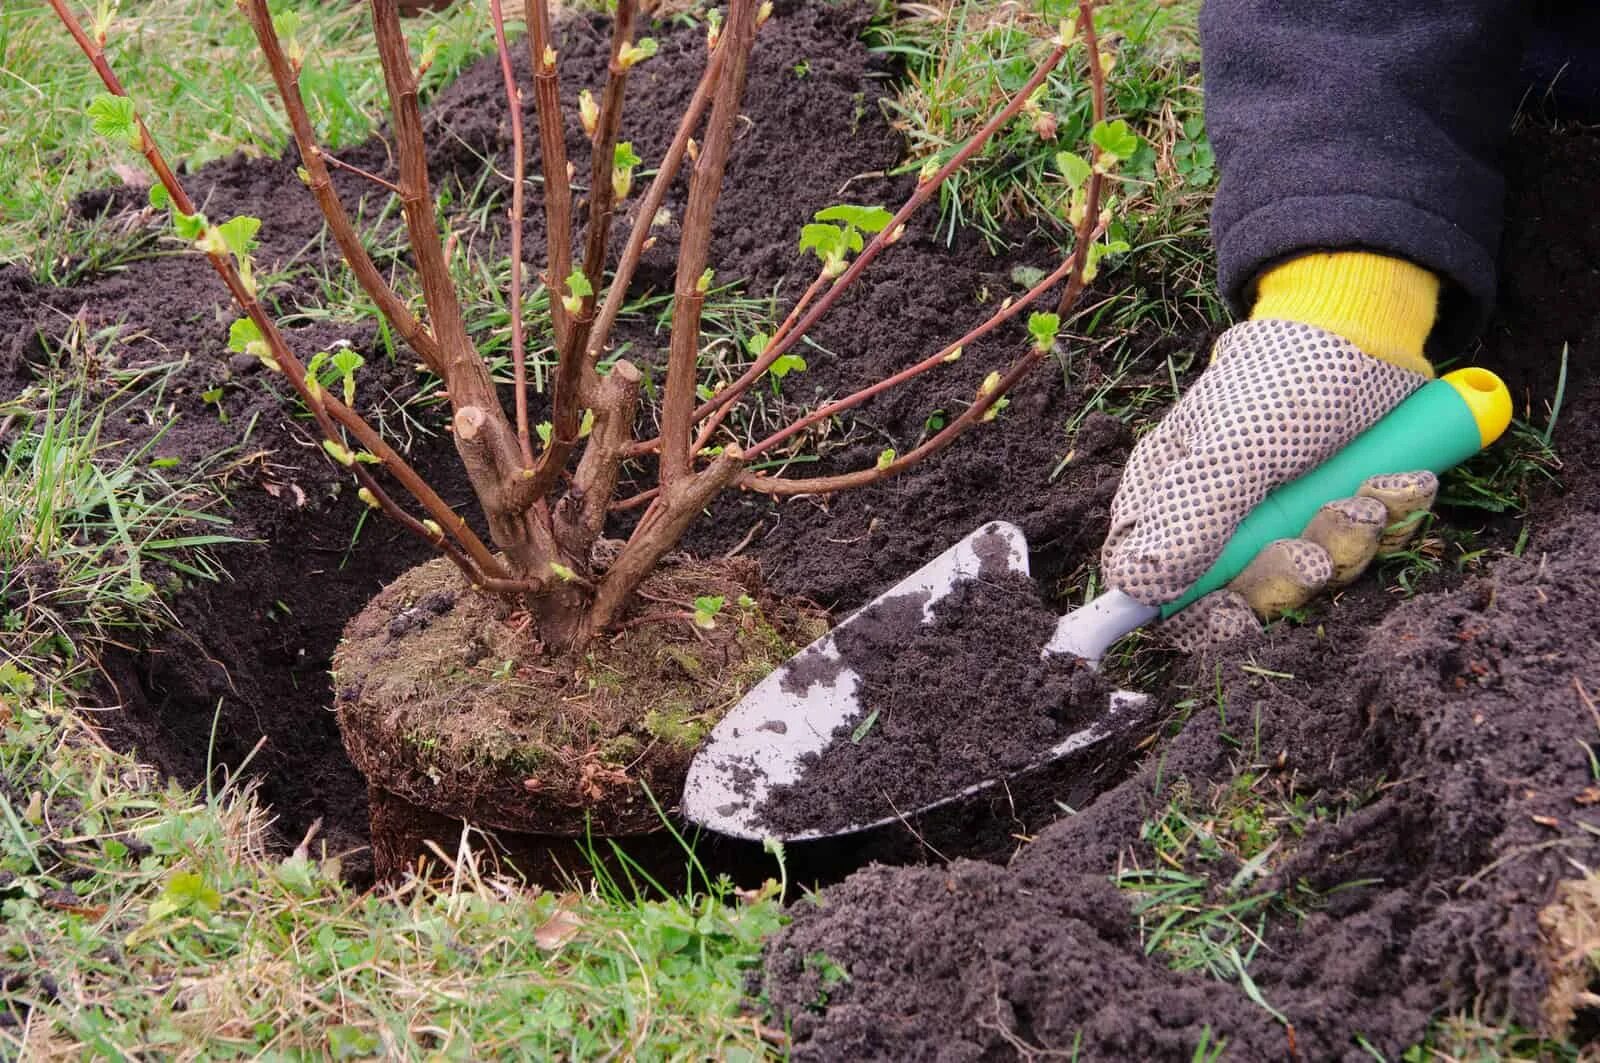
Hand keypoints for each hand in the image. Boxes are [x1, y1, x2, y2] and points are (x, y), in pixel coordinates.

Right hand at [1101, 318, 1432, 648]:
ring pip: (1310, 579)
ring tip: (1367, 498)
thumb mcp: (1234, 449)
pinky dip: (1388, 521)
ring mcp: (1283, 518)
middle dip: (1289, 578)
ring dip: (1348, 544)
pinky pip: (1364, 550)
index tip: (1235, 612)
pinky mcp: (1339, 510)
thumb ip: (1189, 521)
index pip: (1154, 587)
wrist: (1370, 326)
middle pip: (1239, 598)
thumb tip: (1137, 589)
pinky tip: (1397, 482)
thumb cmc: (1283, 377)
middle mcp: (1220, 519)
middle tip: (1315, 551)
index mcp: (1168, 500)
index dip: (1193, 613)